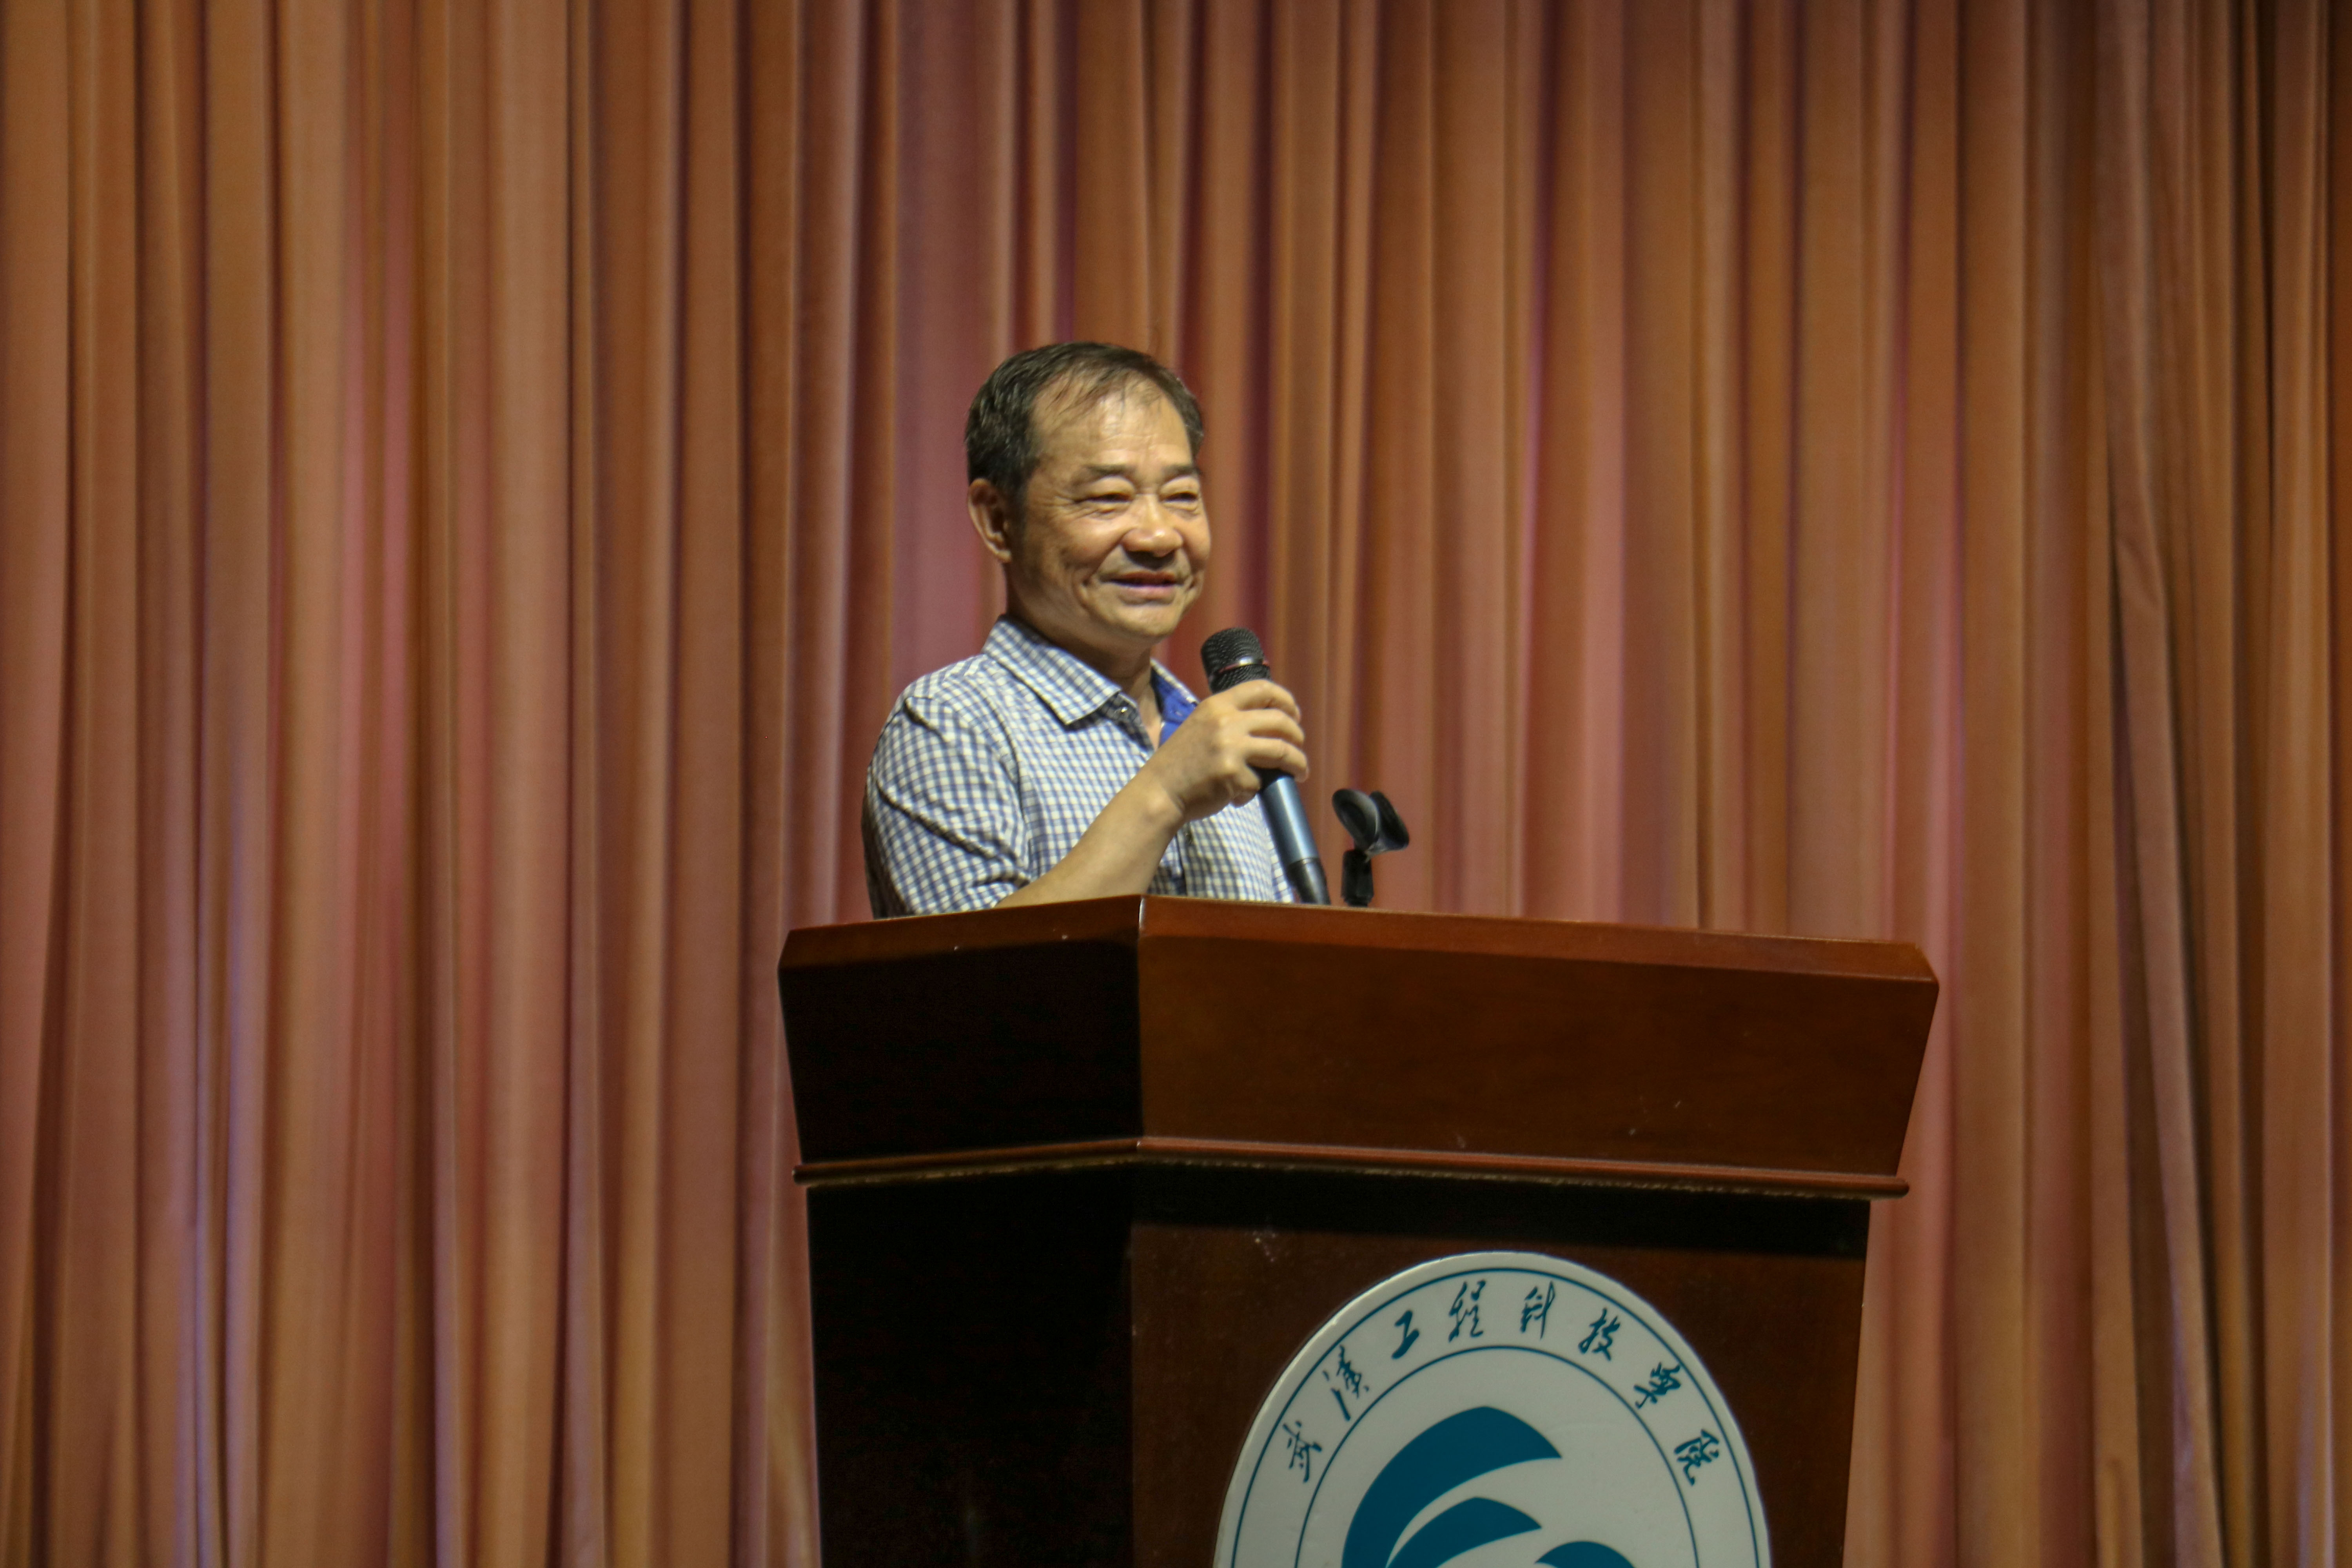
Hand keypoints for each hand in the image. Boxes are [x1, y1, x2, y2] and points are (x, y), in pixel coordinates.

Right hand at [1137, 679, 1309, 824]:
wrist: (1159, 792)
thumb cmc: (1181, 763)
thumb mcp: (1201, 726)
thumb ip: (1229, 720)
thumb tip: (1269, 725)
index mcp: (1217, 705)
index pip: (1262, 689)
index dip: (1285, 700)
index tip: (1293, 714)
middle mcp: (1225, 721)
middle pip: (1280, 721)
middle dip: (1297, 736)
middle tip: (1298, 748)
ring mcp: (1231, 748)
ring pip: (1282, 751)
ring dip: (1298, 763)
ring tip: (1300, 772)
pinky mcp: (1234, 775)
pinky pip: (1260, 782)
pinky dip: (1254, 791)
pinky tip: (1240, 796)